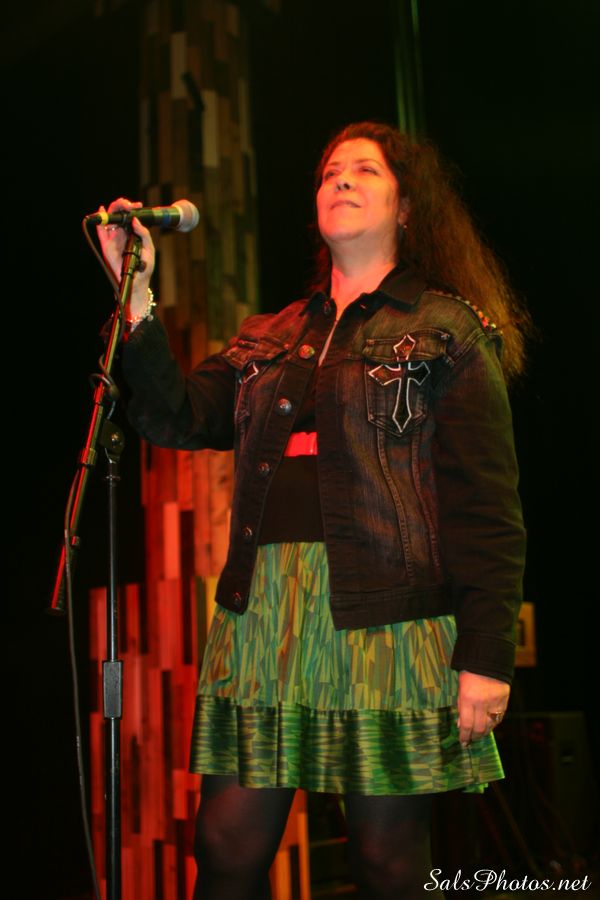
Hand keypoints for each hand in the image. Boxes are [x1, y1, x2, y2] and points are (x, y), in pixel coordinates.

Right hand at [96, 197, 155, 318]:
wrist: (137, 282)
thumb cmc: (144, 267)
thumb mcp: (149, 248)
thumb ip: (143, 234)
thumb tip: (134, 220)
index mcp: (133, 233)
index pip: (130, 216)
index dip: (132, 208)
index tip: (138, 206)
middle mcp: (122, 233)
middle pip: (119, 214)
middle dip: (122, 205)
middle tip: (128, 205)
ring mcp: (113, 238)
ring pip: (110, 219)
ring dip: (113, 209)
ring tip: (120, 205)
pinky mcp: (106, 245)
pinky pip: (101, 231)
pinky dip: (100, 221)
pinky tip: (101, 210)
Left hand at [456, 670, 509, 747]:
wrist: (489, 659)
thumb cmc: (470, 673)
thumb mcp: (460, 688)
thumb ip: (461, 706)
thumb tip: (461, 724)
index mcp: (468, 699)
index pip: (466, 725)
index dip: (464, 736)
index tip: (463, 742)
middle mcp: (481, 703)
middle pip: (479, 728)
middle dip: (474, 737)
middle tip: (470, 740)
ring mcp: (494, 703)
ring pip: (490, 726)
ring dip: (484, 733)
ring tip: (479, 735)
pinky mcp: (504, 701)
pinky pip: (499, 718)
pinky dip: (493, 724)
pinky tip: (489, 726)